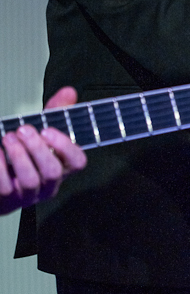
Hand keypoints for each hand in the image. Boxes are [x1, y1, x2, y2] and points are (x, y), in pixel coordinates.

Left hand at [0, 87, 86, 214]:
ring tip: (8, 137)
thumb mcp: (40, 131)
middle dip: (38, 148)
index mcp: (63, 167)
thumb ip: (55, 111)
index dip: (66, 147)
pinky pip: (5, 187)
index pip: (78, 162)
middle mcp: (49, 185)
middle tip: (23, 129)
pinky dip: (0, 166)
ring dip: (19, 156)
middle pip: (53, 172)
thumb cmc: (25, 152)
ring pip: (31, 181)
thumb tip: (69, 91)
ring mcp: (29, 196)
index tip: (48, 130)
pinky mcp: (8, 202)